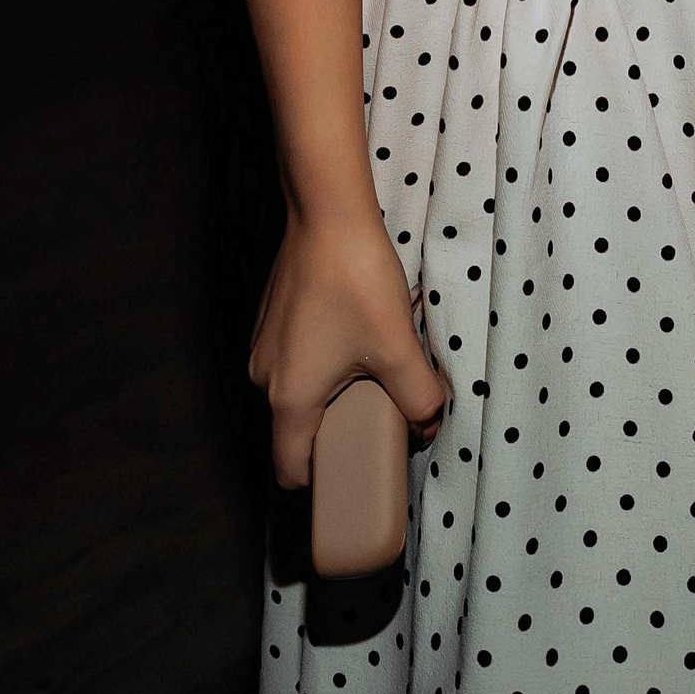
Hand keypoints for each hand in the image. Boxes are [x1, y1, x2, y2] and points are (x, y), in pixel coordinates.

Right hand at [248, 207, 448, 488]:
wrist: (326, 211)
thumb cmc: (355, 280)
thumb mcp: (397, 344)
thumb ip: (418, 395)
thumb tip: (430, 422)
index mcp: (288, 400)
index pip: (291, 472)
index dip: (323, 482)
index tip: (356, 469)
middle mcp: (264, 379)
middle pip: (297, 432)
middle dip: (338, 430)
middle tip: (379, 413)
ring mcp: (264, 347)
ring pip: (299, 393)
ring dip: (334, 392)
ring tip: (374, 368)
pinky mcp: (272, 321)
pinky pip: (296, 360)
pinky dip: (324, 362)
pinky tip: (357, 335)